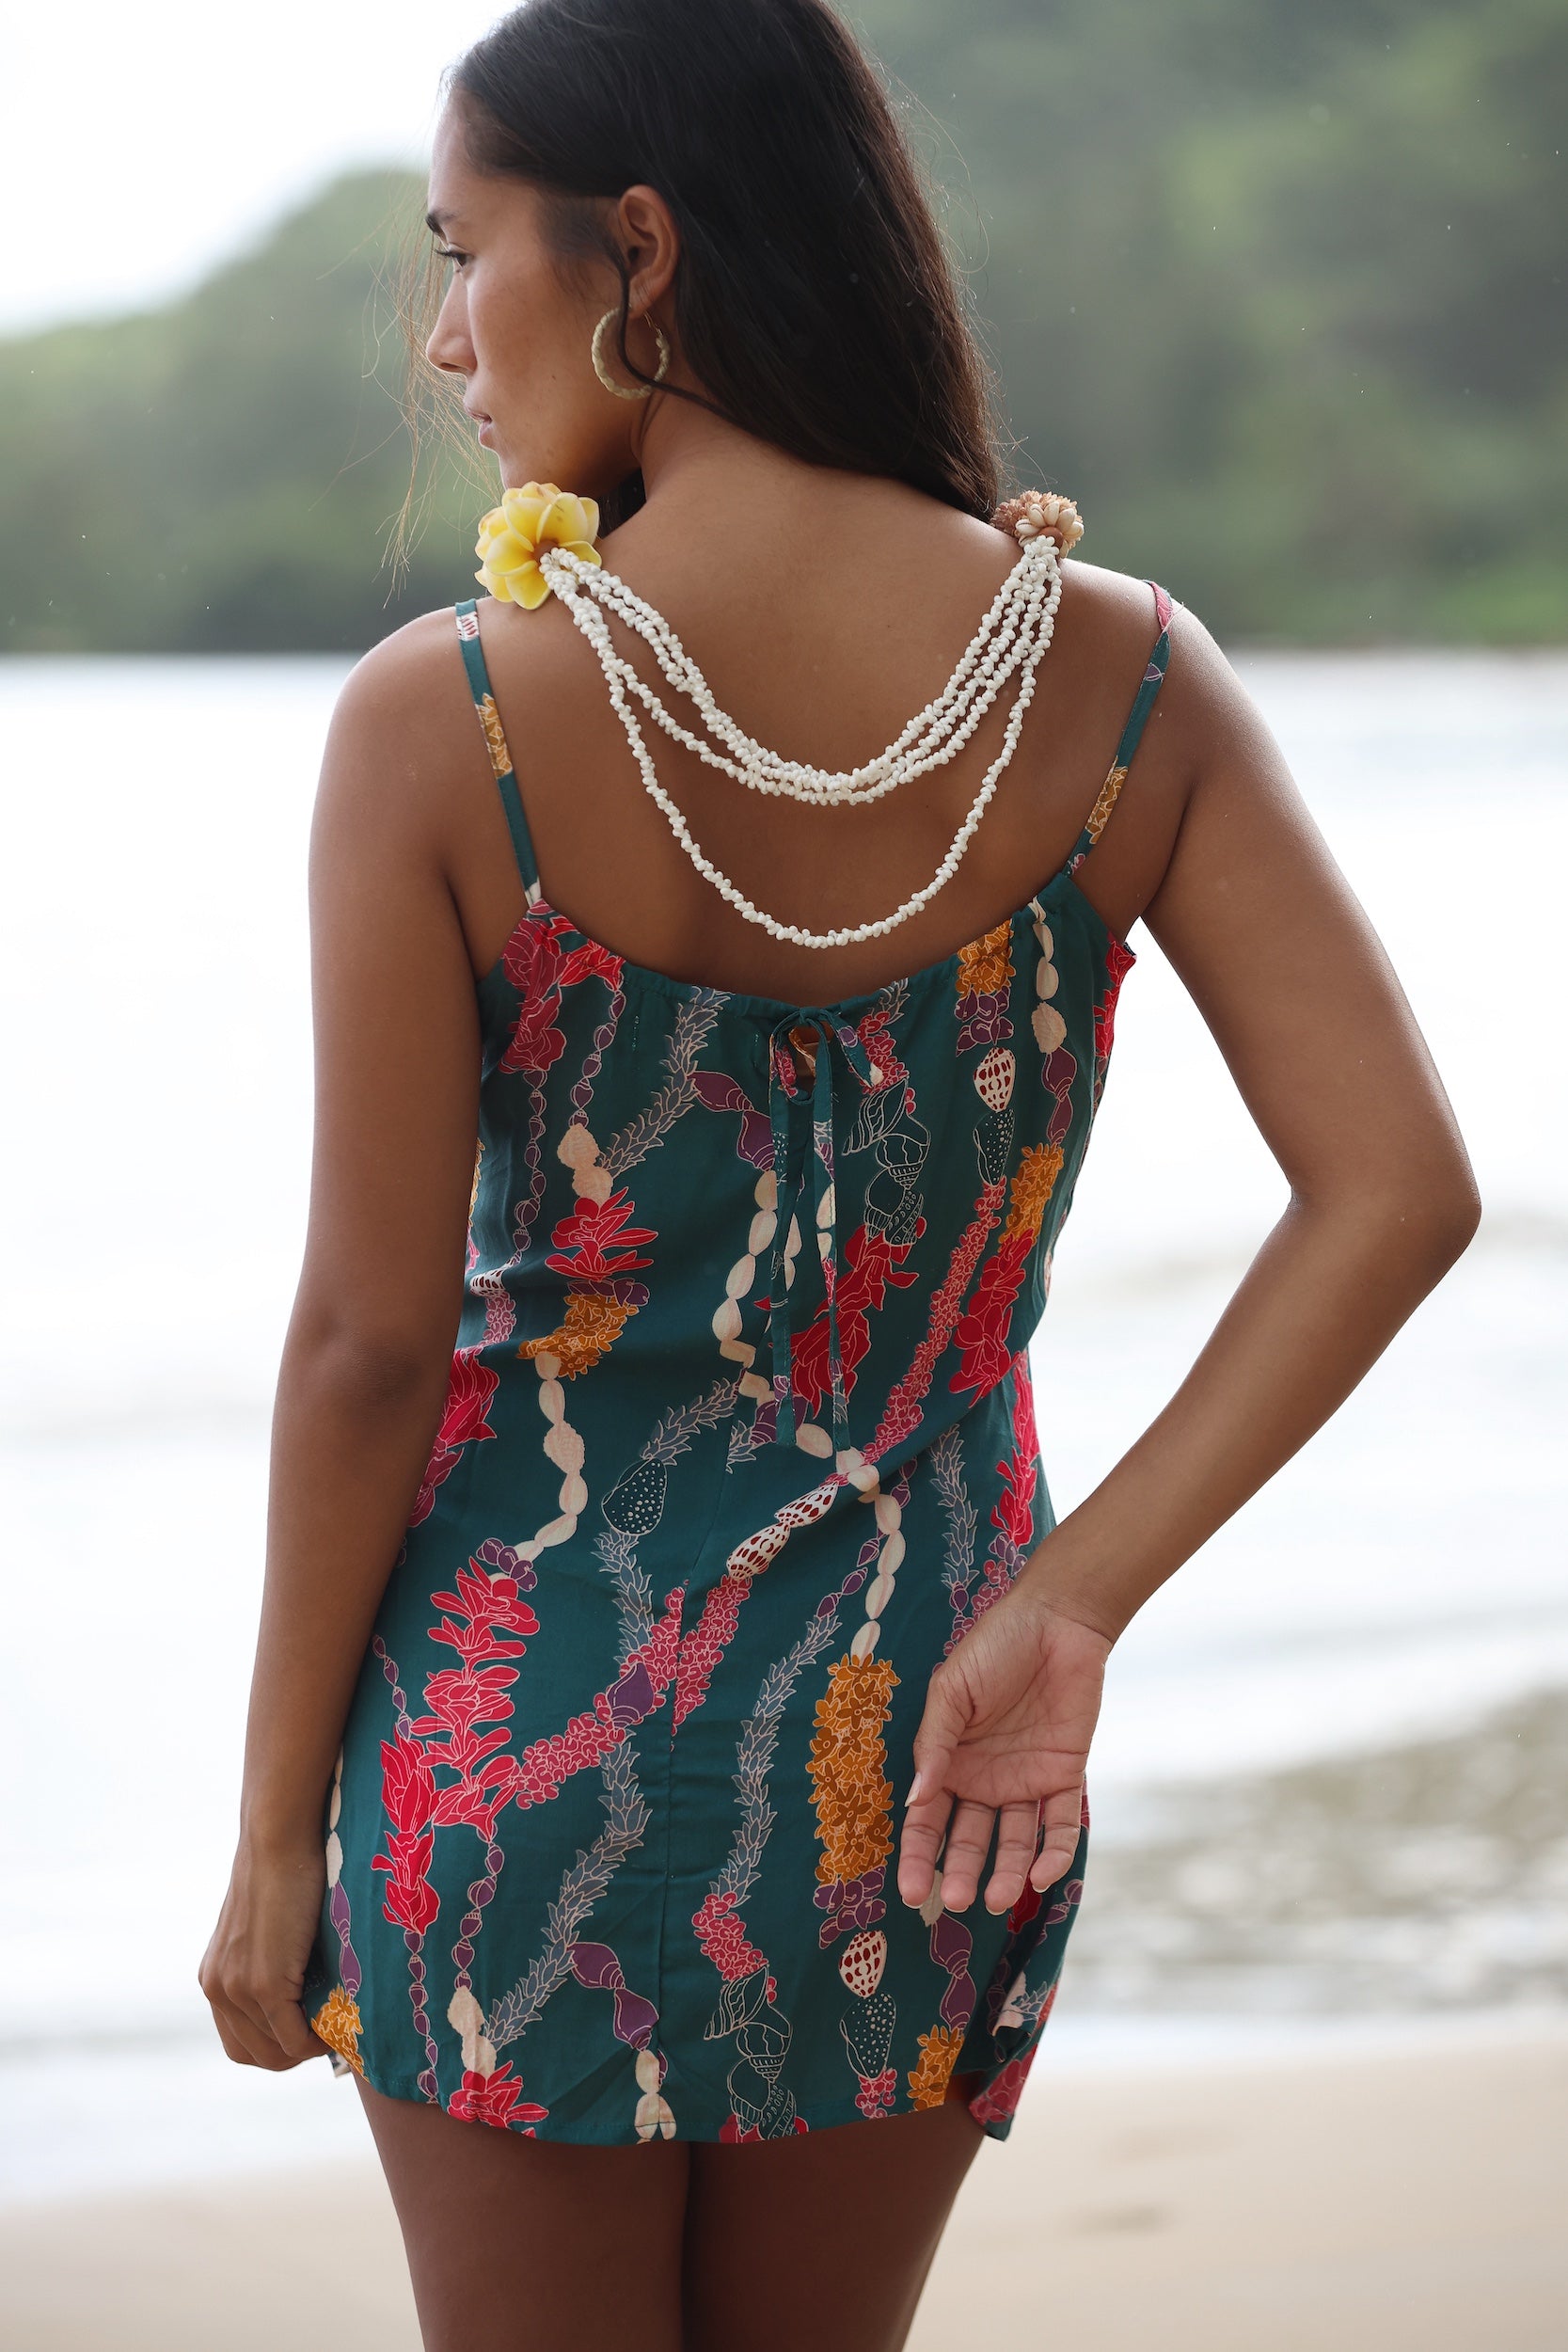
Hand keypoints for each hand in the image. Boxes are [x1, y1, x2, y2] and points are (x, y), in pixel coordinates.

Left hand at [198, 1838, 333, 2070]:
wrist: (280, 1838)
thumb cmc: (287, 1871)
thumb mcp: (270, 1930)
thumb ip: (273, 1962)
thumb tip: (310, 1996)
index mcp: (214, 1978)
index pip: (240, 2043)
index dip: (277, 2045)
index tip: (310, 2029)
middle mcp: (217, 1988)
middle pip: (255, 2054)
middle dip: (293, 2052)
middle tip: (329, 2031)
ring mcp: (237, 1989)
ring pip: (276, 2052)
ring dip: (308, 2047)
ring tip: (337, 2025)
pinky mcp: (264, 1985)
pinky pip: (293, 2037)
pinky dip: (317, 2041)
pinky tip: (337, 2023)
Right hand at [896, 1584, 1109, 1915]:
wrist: (1056, 1621)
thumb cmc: (993, 1647)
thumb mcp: (952, 1690)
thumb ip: (935, 1743)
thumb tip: (917, 1798)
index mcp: (949, 1761)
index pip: (928, 1820)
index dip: (917, 1854)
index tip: (910, 1890)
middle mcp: (984, 1780)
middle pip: (969, 1840)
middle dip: (960, 1873)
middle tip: (955, 1902)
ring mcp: (1025, 1781)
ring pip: (1014, 1842)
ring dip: (1005, 1873)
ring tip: (996, 1899)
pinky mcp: (1065, 1776)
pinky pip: (1060, 1824)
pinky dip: (1053, 1852)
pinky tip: (1041, 1874)